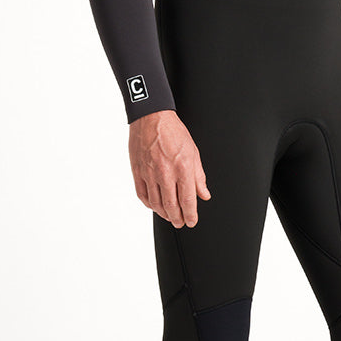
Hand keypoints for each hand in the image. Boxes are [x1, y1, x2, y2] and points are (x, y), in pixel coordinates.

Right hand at [128, 110, 210, 227]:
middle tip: (180, 223)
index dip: (190, 215)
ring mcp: (149, 173)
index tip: (192, 221)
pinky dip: (149, 204)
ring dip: (163, 214)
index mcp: (182, 167)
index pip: (187, 200)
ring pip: (156, 203)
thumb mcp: (193, 152)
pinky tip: (154, 206)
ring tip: (169, 216)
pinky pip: (142, 194)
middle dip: (177, 218)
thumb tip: (203, 194)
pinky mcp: (137, 171)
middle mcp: (165, 172)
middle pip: (171, 205)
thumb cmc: (173, 132)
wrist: (151, 117)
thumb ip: (198, 176)